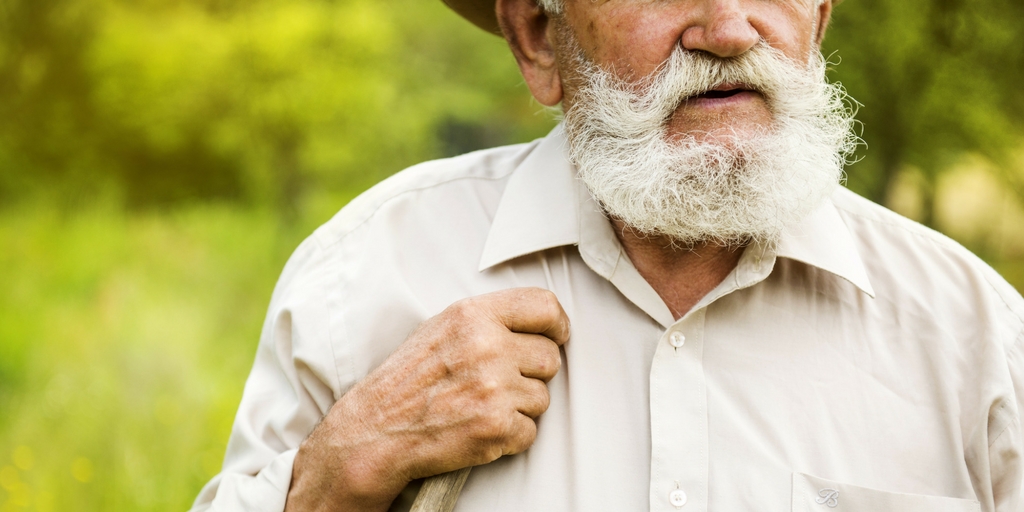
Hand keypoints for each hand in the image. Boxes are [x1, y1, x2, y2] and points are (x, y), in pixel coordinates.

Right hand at [285, 287, 569, 511]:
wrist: (377, 429)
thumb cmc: (409, 380)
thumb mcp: (443, 328)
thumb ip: (489, 319)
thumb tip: (540, 322)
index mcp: (474, 315)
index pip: (544, 306)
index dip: (557, 325)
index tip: (556, 336)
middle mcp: (487, 346)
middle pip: (550, 358)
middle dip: (531, 373)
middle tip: (497, 382)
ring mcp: (494, 387)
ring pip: (543, 398)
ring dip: (520, 406)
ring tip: (480, 405)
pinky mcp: (496, 426)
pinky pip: (530, 431)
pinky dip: (510, 435)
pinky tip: (478, 427)